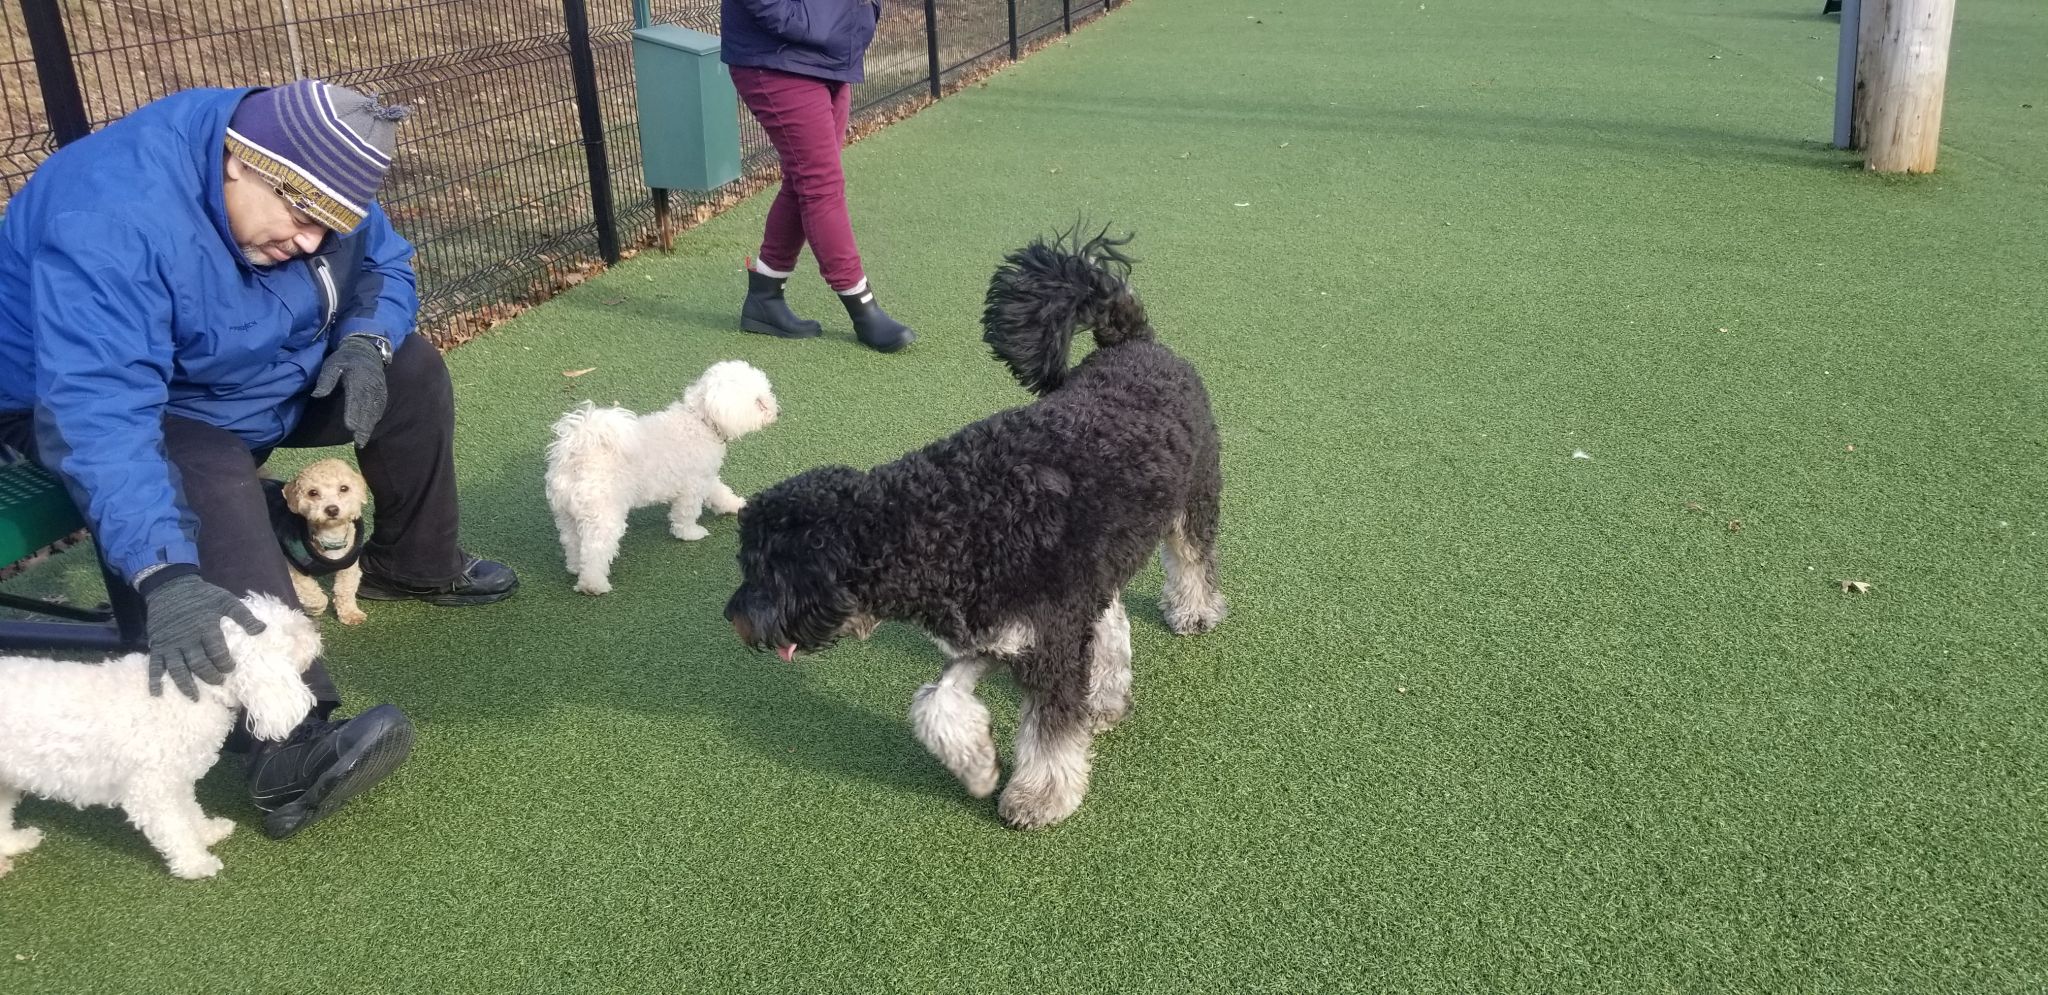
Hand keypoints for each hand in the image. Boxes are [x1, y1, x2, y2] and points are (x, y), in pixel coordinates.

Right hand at [143, 575, 265, 699]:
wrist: (169, 586)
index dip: (225, 663)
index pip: (217, 652)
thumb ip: (243, 616)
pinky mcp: (157, 645)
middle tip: (219, 683)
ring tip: (195, 698)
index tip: (231, 669)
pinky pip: (155, 665)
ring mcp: (170, 644)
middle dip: (210, 676)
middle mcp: (187, 640)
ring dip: (186, 685)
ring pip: (178, 669)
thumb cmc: (201, 595)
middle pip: (199, 664)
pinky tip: (157, 693)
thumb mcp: (225, 600)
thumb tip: (262, 630)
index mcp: (205, 628)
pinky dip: (155, 680)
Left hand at [311, 335, 389, 446]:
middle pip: (367, 409)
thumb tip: (317, 396)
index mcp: (357, 378)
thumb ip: (326, 380)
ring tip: (362, 441)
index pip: (355, 398)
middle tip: (358, 442)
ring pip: (375, 411)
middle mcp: (370, 386)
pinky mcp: (382, 392)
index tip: (350, 427)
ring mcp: (378, 390)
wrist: (366, 350)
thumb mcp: (332, 364)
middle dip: (363, 427)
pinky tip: (369, 428)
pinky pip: (380, 408)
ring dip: (369, 426)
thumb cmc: (345, 358)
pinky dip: (375, 419)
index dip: (353, 413)